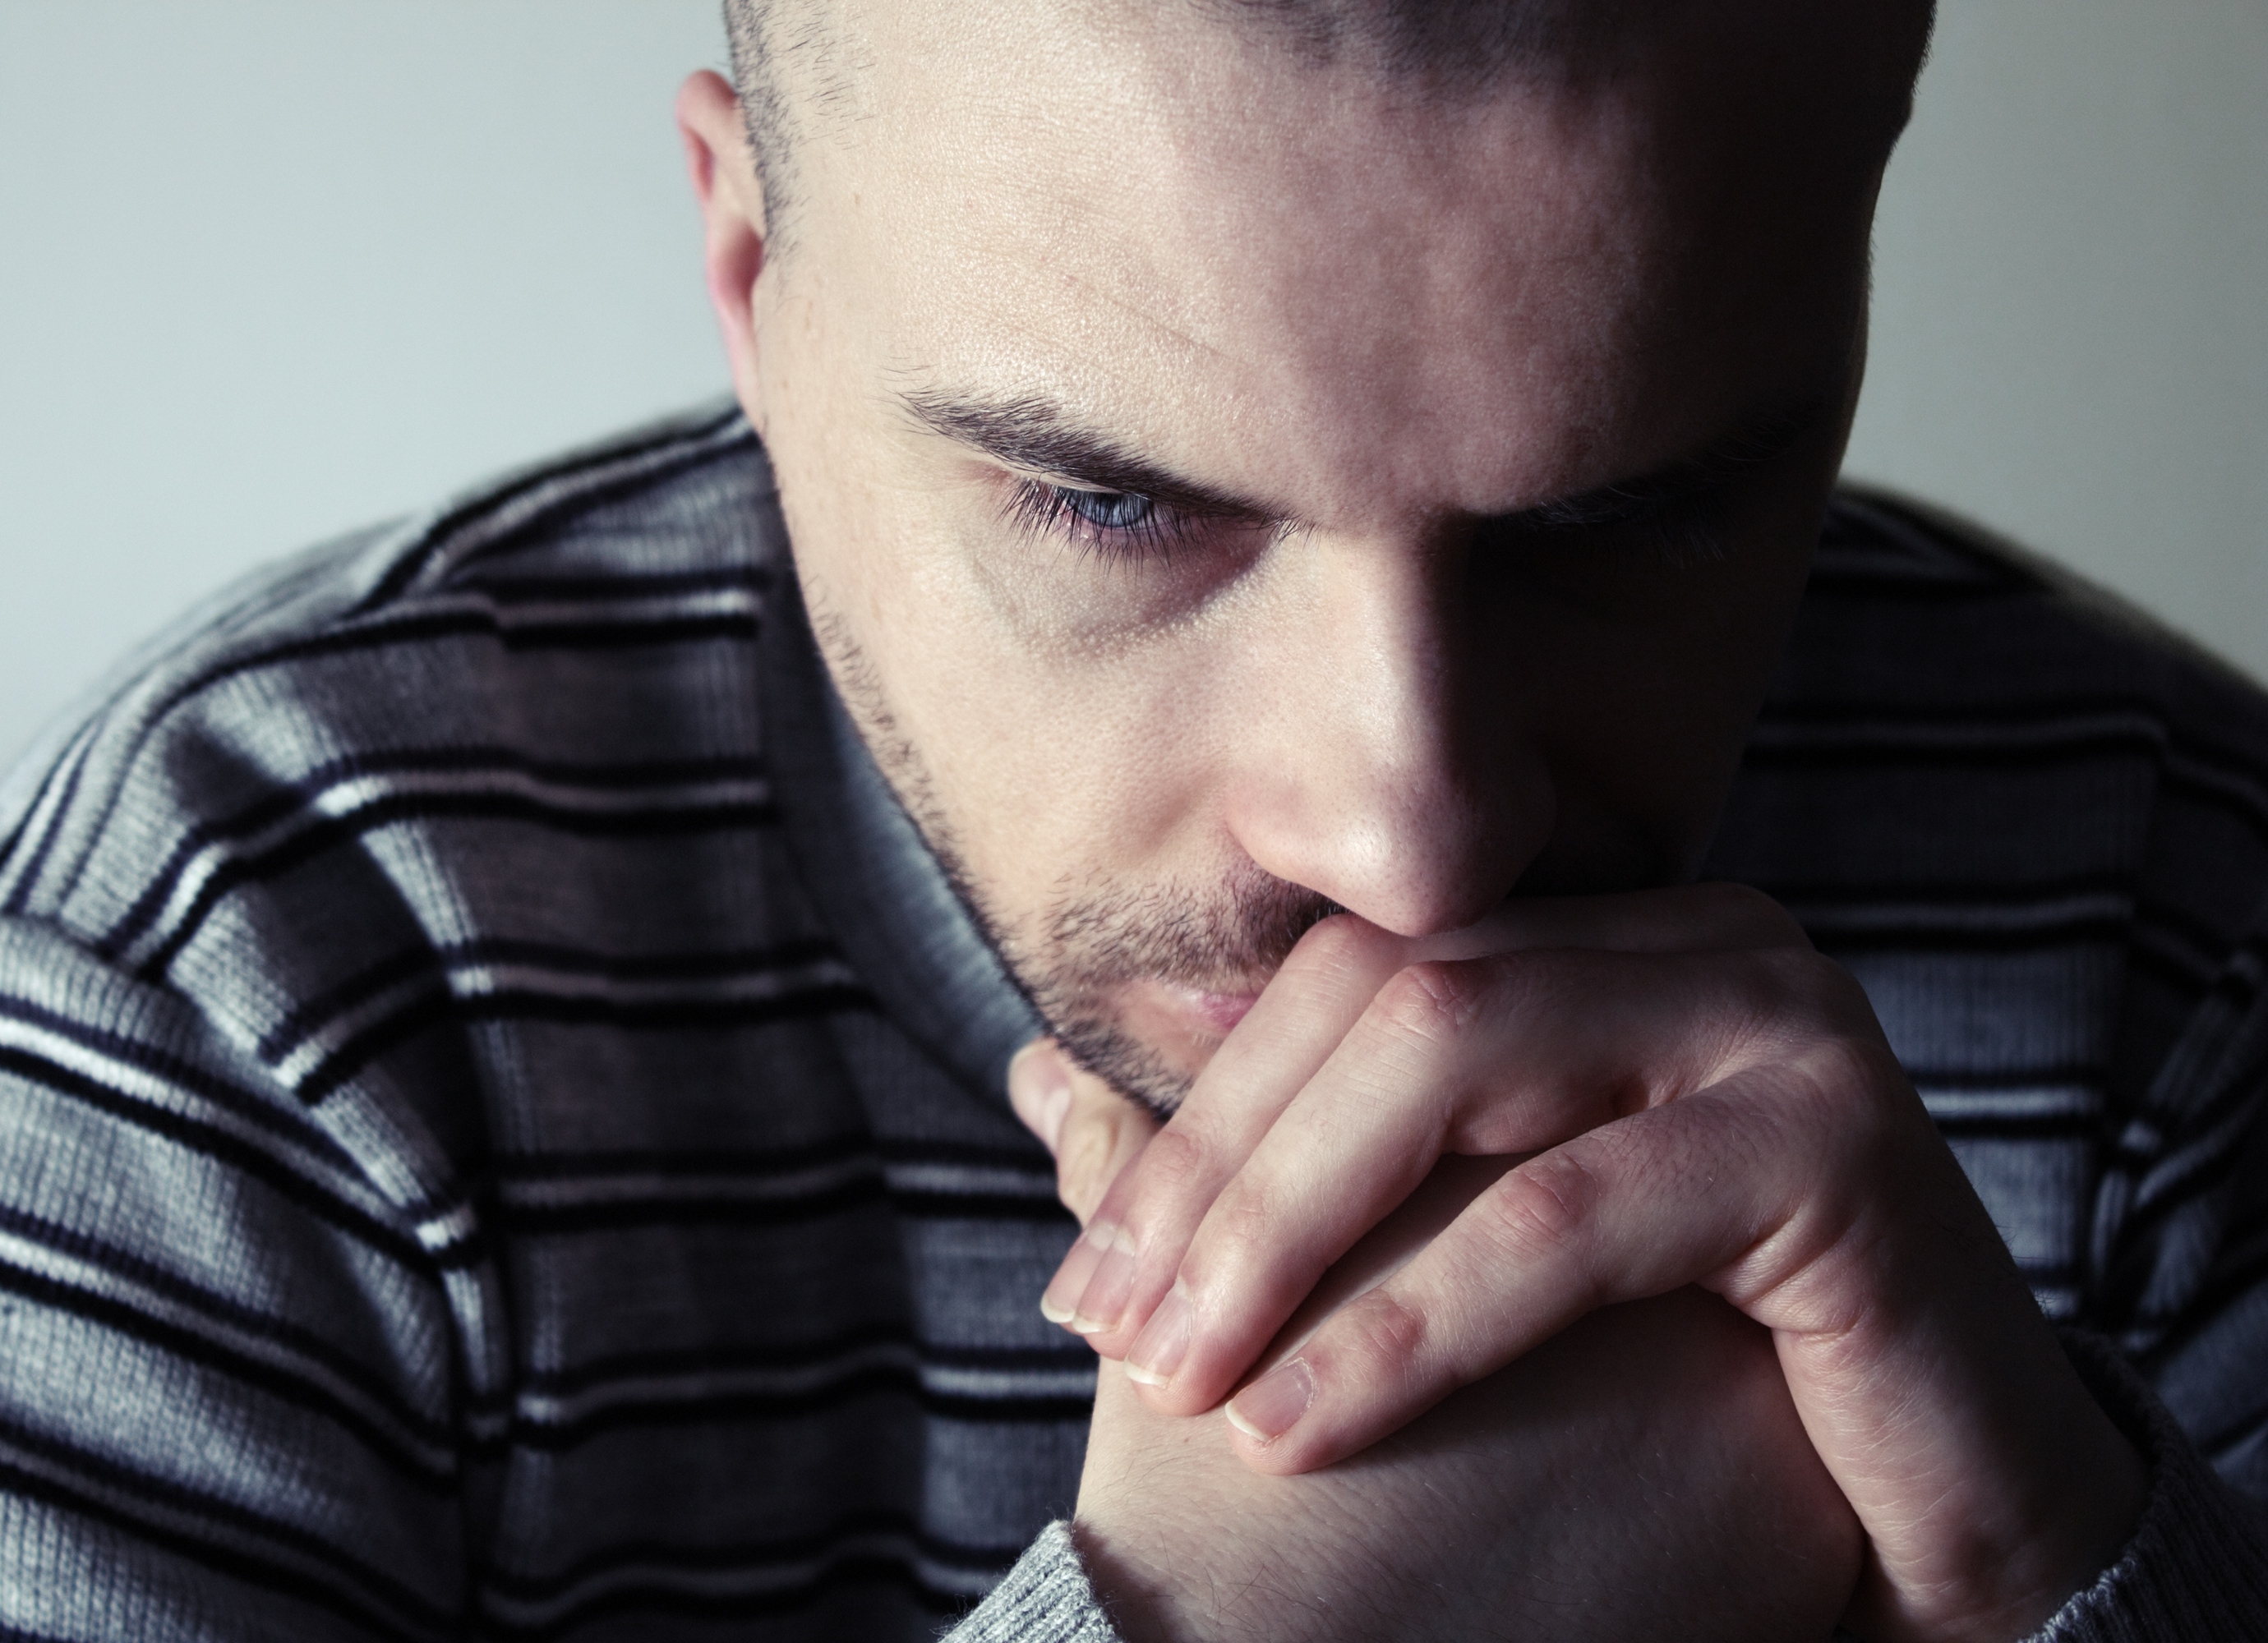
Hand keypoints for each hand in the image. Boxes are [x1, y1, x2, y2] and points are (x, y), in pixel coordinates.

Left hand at [1024, 885, 2145, 1641]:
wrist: (1938, 1502)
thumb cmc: (1683, 1377)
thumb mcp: (1465, 1254)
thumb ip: (1288, 1168)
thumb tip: (1043, 1085)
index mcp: (1600, 939)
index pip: (1346, 976)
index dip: (1196, 1114)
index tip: (1084, 1267)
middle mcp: (1690, 940)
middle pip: (1386, 997)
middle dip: (1220, 1169)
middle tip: (1103, 1328)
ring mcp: (1775, 1020)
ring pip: (1459, 1064)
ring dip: (1285, 1232)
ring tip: (1180, 1378)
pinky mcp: (1841, 1143)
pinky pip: (1575, 1215)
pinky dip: (1414, 1322)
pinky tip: (1299, 1424)